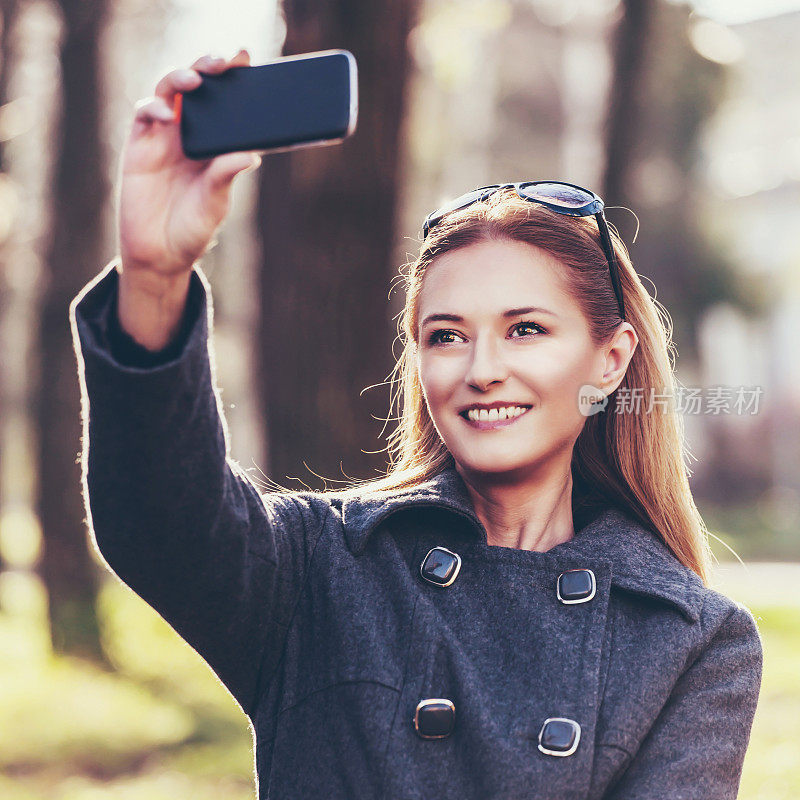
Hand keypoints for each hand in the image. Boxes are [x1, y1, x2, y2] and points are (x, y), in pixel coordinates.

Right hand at [118, 49, 261, 279]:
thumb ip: (226, 175)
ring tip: (196, 79)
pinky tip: (167, 113)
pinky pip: (144, 115)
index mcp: (213, 145)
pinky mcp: (138, 147)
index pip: (223, 104)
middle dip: (208, 68)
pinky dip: (154, 107)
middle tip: (224, 60)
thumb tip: (252, 154)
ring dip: (180, 79)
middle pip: (196, 89)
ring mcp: (162, 138)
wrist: (161, 254)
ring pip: (169, 93)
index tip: (247, 60)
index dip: (232, 79)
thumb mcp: (216, 202)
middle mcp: (188, 135)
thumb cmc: (192, 228)